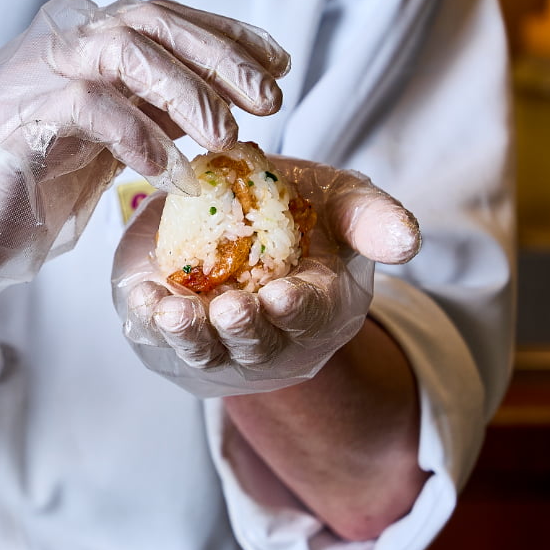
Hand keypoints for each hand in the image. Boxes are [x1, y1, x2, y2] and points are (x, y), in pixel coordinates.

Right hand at [0, 0, 290, 395]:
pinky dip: (131, 129)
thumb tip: (197, 123)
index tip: (277, 62)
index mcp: (77, 60)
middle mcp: (56, 55)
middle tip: (271, 96)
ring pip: (123, 46)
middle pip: (153, 20)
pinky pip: (84, 103)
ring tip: (224, 133)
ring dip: (184, 85)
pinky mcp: (13, 120)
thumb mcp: (86, 158)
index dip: (226, 34)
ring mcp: (32, 80)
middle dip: (221, 53)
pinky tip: (161, 165)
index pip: (164, 22)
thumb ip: (131, 127)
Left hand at [113, 156, 420, 396]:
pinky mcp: (170, 330)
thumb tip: (409, 242)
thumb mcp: (339, 200)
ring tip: (174, 312)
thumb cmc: (296, 208)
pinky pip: (155, 336)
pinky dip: (146, 321)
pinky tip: (140, 299)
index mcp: (316, 305)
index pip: (310, 316)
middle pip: (257, 343)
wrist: (230, 209)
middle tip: (232, 308)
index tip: (282, 296)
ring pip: (205, 349)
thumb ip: (372, 218)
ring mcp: (216, 338)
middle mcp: (268, 333)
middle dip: (243, 329)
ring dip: (190, 335)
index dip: (297, 310)